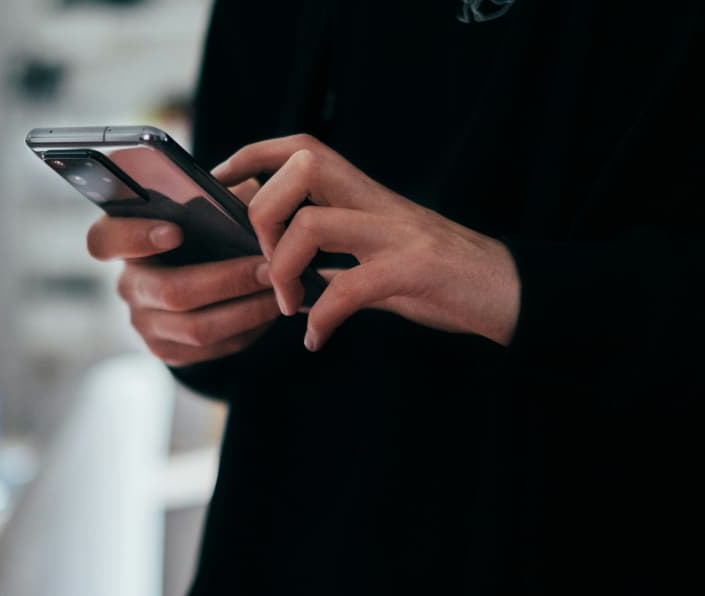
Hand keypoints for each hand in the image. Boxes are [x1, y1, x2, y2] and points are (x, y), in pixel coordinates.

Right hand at [87, 181, 280, 366]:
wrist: (207, 273)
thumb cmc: (207, 228)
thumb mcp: (209, 204)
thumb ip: (217, 197)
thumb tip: (244, 201)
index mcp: (124, 239)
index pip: (105, 240)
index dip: (135, 238)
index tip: (176, 230)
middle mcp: (128, 284)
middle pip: (170, 291)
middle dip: (227, 280)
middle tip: (268, 268)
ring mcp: (144, 322)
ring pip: (196, 327)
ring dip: (246, 309)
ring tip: (280, 290)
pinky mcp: (167, 350)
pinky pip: (211, 348)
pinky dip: (247, 329)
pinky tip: (270, 309)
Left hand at [213, 134, 520, 350]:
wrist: (511, 293)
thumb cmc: (441, 278)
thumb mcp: (380, 259)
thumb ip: (337, 259)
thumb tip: (288, 275)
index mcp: (365, 196)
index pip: (301, 148)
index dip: (253, 156)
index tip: (220, 184)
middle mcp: (378, 203)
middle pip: (302, 167)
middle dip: (263, 212)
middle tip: (264, 263)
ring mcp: (398, 233)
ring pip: (314, 223)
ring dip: (285, 269)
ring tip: (289, 306)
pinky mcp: (415, 270)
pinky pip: (351, 287)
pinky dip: (323, 317)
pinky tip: (317, 339)